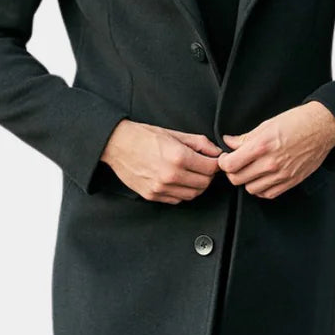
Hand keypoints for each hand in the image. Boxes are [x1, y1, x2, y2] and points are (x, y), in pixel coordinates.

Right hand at [100, 120, 222, 203]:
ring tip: (190, 174)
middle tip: (202, 167)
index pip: (211, 168)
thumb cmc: (144, 137)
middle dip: (207, 175)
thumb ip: (199, 143)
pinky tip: (177, 181)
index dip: (215, 164)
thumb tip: (217, 152)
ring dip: (196, 186)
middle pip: (204, 183)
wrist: (117, 145)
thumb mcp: (174, 134)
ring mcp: (161, 188)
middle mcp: (171, 175)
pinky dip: (181, 192)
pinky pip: (177, 200)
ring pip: (192, 195)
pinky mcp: (153, 195)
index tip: (213, 161)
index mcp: (178, 157)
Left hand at [218, 102, 334, 198]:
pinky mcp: (291, 182)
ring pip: (250, 189)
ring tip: (250, 170)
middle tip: (236, 164)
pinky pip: (267, 194)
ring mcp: (281, 175)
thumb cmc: (297, 122)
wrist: (322, 127)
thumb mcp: (267, 124)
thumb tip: (228, 142)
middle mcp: (271, 163)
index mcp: (262, 146)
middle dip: (233, 172)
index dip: (224, 162)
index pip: (230, 165)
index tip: (226, 158)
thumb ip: (245, 137)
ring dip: (247, 181)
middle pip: (237, 179)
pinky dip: (261, 189)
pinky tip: (262, 178)